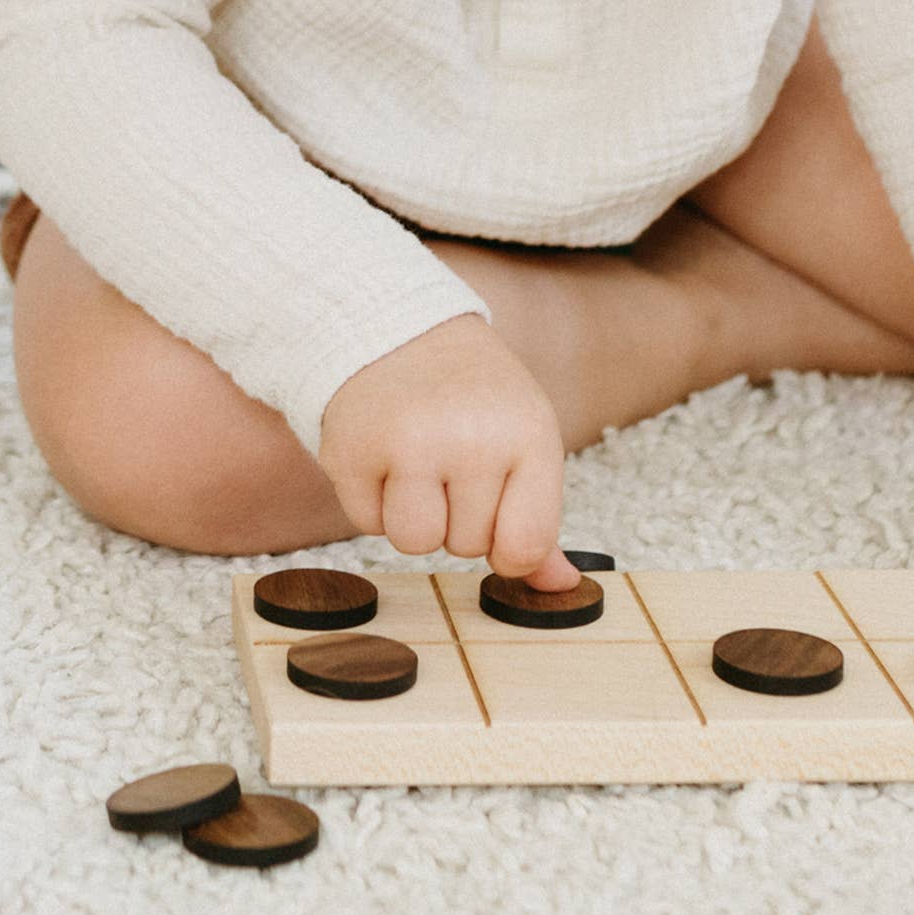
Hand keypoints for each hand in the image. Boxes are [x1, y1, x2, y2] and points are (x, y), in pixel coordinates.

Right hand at [317, 315, 581, 588]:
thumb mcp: (523, 438)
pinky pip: (367, 524)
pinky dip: (373, 501)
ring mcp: (408, 445)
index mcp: (529, 433)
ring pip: (415, 543)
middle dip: (457, 515)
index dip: (508, 546)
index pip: (526, 545)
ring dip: (414, 516)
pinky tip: (382, 454)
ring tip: (417, 462)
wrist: (398, 328)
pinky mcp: (351, 452)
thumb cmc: (473, 396)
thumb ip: (538, 520)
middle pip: (467, 547)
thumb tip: (562, 587)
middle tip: (450, 456)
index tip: (498, 513)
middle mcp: (471, 438)